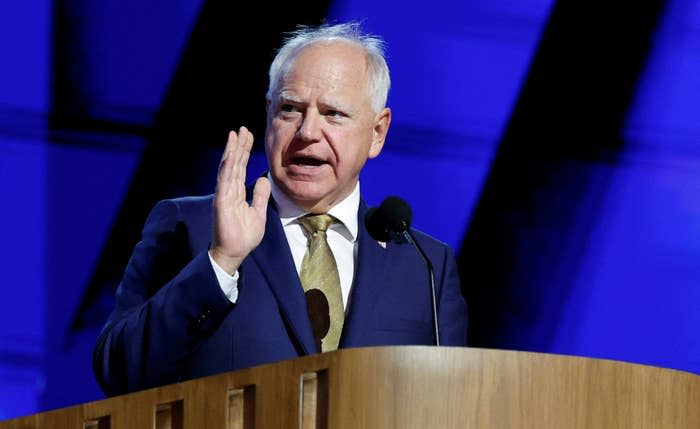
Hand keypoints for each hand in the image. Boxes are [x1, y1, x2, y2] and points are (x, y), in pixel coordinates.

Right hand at [210, 127, 270, 273]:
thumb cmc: (244, 236)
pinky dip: (227, 166)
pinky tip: (230, 154)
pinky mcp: (221, 202)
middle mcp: (228, 191)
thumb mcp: (258, 212)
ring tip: (235, 134)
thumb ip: (259, 195)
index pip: (240, 167)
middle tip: (242, 129)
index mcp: (237, 193)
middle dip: (239, 146)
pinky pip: (224, 181)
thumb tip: (263, 179)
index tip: (248, 136)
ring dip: (231, 151)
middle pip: (234, 163)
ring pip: (228, 168)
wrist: (234, 253)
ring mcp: (224, 195)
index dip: (244, 151)